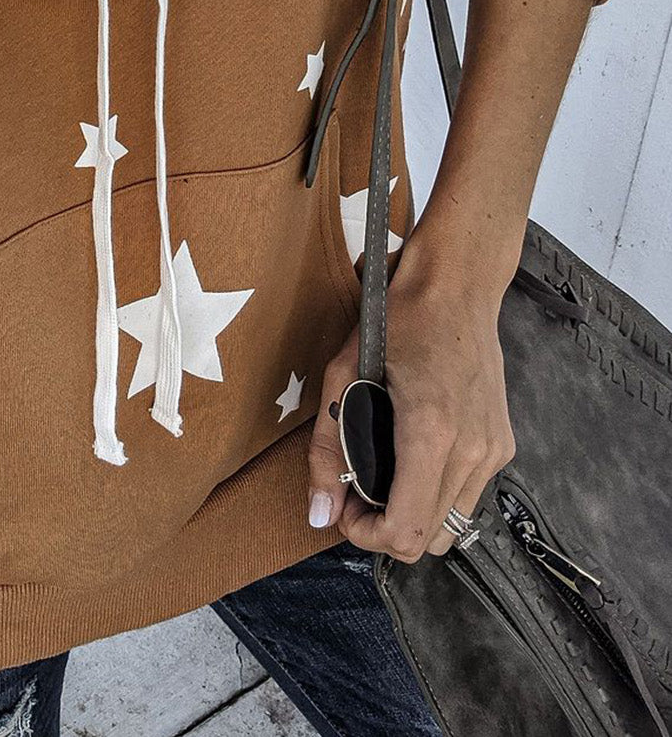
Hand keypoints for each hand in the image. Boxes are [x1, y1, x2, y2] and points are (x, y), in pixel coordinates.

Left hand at [306, 221, 516, 561]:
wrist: (457, 283)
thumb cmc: (396, 318)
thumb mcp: (343, 374)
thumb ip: (327, 450)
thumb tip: (320, 516)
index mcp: (431, 433)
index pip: (406, 531)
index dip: (366, 536)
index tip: (344, 510)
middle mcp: (472, 450)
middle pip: (428, 540)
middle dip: (384, 530)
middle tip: (356, 495)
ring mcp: (494, 448)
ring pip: (453, 525)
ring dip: (413, 517)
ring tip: (382, 481)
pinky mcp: (503, 443)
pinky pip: (469, 496)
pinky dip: (438, 495)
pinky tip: (412, 461)